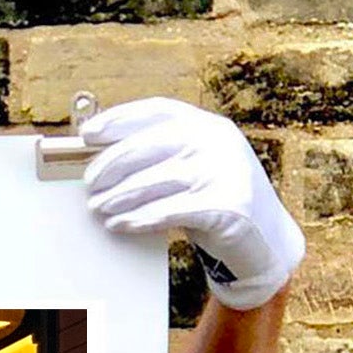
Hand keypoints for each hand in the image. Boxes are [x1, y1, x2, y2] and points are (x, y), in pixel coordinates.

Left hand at [81, 98, 304, 311]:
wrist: (265, 242)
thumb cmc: (216, 204)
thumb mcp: (195, 169)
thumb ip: (163, 157)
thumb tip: (103, 158)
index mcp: (208, 125)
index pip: (157, 111)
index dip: (119, 119)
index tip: (87, 134)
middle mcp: (218, 142)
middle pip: (151, 144)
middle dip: (113, 163)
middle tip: (89, 183)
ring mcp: (225, 172)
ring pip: (157, 179)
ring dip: (120, 195)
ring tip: (98, 208)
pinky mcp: (227, 206)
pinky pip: (172, 210)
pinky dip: (141, 218)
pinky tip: (121, 224)